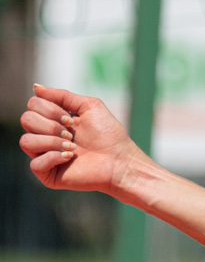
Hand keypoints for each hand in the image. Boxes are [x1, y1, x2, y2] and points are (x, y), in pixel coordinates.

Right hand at [18, 85, 143, 194]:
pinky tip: (69, 157)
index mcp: (52, 119)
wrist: (120, 160)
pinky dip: (53, 157)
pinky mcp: (47, 174)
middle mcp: (45, 136)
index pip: (33, 105)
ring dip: (52, 141)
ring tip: (72, 147)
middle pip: (26, 120)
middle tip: (72, 134)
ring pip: (26, 141)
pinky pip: (34, 163)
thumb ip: (62, 96)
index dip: (51, 110)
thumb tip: (35, 87)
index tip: (72, 120)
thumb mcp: (89, 106)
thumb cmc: (108, 134)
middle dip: (52, 125)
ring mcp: (44, 155)